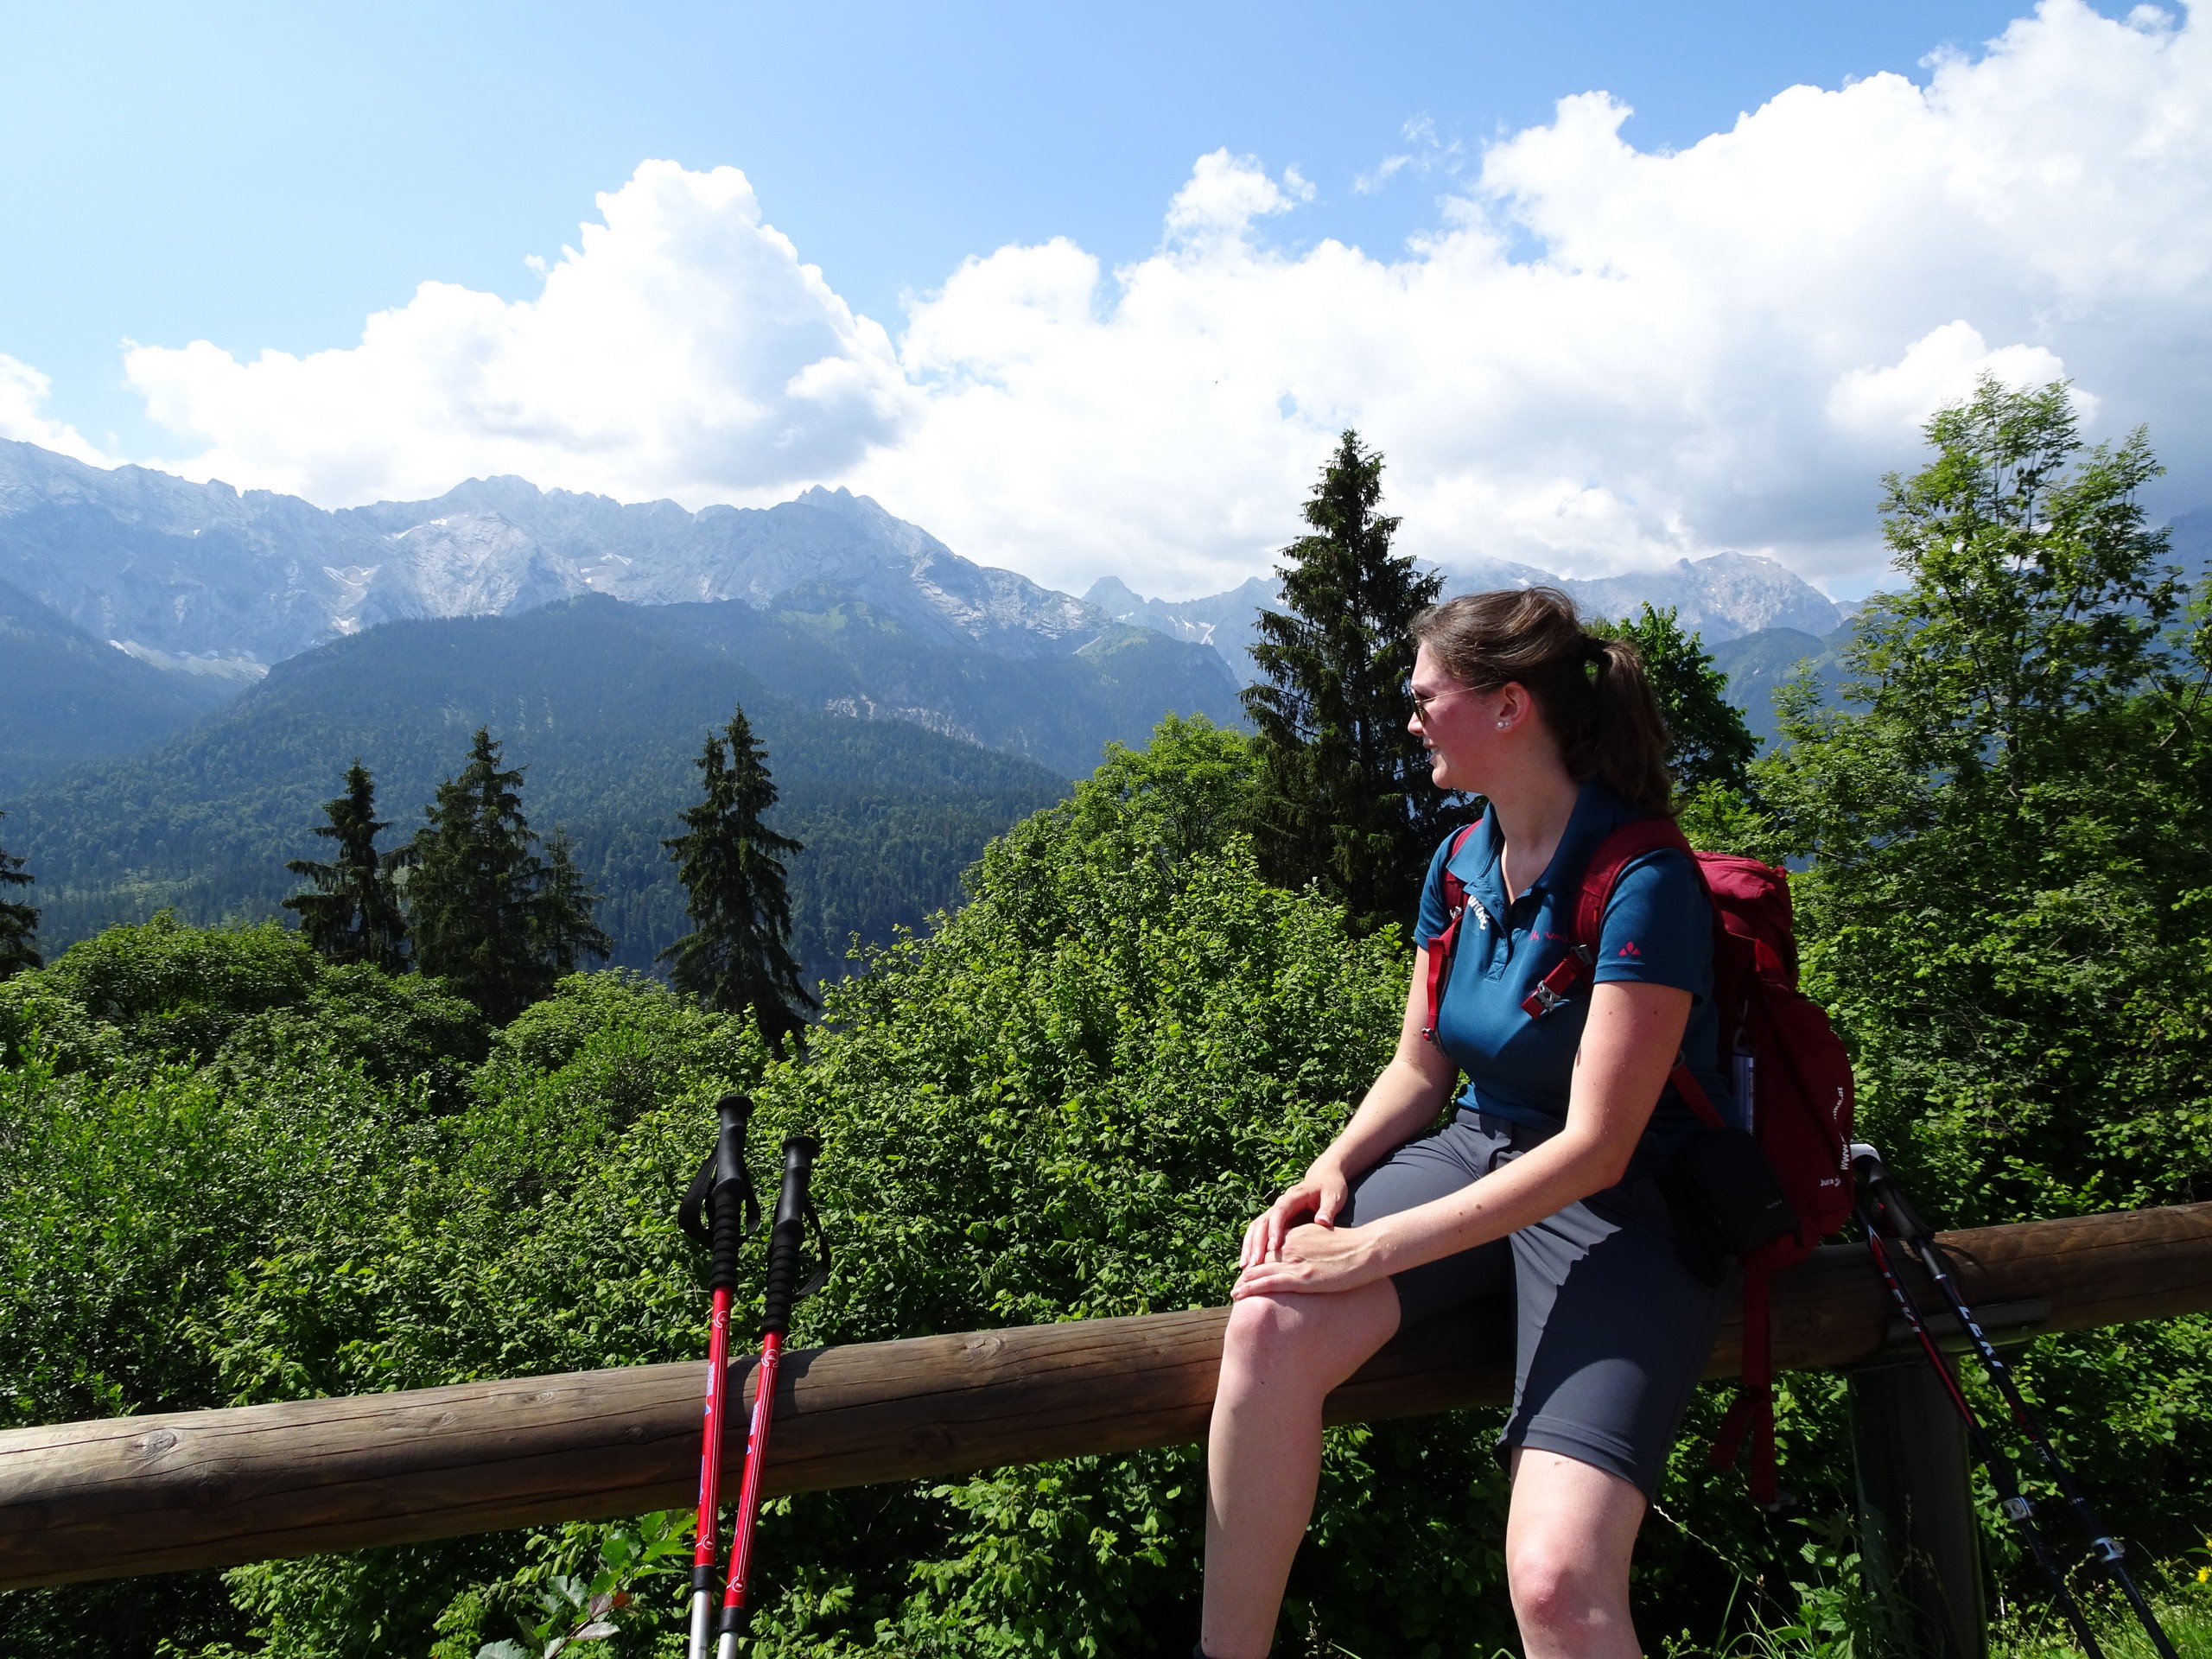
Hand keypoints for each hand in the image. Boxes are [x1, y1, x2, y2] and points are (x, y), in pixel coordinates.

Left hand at [1232, 1219, 1388, 1298]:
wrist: (1365, 1250)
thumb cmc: (1350, 1247)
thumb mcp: (1323, 1240)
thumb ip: (1309, 1245)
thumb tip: (1308, 1258)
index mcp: (1295, 1236)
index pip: (1268, 1249)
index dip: (1256, 1261)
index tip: (1248, 1272)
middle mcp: (1290, 1247)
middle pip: (1260, 1260)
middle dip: (1247, 1274)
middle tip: (1236, 1286)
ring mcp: (1294, 1262)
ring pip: (1259, 1272)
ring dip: (1244, 1284)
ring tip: (1234, 1293)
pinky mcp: (1301, 1277)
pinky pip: (1270, 1284)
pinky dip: (1252, 1289)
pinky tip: (1241, 1294)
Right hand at [1239, 1162, 1350, 1270]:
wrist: (1324, 1179)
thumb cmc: (1331, 1188)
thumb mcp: (1334, 1196)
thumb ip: (1328, 1209)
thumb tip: (1322, 1222)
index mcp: (1294, 1196)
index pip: (1279, 1212)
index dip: (1274, 1229)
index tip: (1274, 1247)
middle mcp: (1280, 1204)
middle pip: (1262, 1221)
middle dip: (1256, 1242)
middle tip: (1254, 1263)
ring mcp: (1275, 1212)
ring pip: (1256, 1227)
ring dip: (1249, 1246)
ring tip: (1246, 1266)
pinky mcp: (1275, 1221)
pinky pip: (1259, 1233)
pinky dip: (1252, 1246)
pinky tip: (1249, 1262)